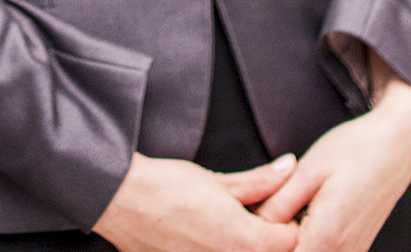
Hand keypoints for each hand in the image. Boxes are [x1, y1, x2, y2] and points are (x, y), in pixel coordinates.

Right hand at [94, 153, 299, 251]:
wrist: (119, 200)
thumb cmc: (164, 187)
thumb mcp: (219, 180)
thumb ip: (261, 181)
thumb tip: (288, 168)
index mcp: (246, 241)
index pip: (291, 240)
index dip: (285, 222)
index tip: (271, 211)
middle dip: (264, 237)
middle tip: (247, 217)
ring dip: (237, 245)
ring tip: (219, 227)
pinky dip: (212, 250)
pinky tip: (199, 238)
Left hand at [255, 75, 410, 250]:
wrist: (398, 144)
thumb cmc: (354, 150)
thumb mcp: (307, 171)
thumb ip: (278, 205)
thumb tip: (253, 226)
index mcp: (327, 236)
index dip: (264, 242)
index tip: (255, 221)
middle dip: (277, 240)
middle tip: (271, 207)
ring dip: (292, 240)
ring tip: (288, 208)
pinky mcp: (356, 246)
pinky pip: (325, 251)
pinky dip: (308, 239)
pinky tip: (302, 215)